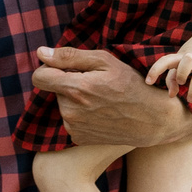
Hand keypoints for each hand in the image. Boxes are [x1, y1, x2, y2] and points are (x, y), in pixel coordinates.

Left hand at [31, 46, 191, 148]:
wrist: (152, 120)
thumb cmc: (132, 85)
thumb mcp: (105, 61)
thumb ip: (70, 56)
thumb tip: (41, 53)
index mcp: (75, 89)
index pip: (39, 77)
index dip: (49, 68)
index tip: (66, 68)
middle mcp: (70, 111)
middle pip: (55, 90)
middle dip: (69, 84)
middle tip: (96, 84)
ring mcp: (74, 127)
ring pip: (63, 105)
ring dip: (75, 100)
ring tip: (101, 99)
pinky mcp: (79, 138)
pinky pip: (71, 120)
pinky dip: (81, 114)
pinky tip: (101, 113)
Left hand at [147, 29, 191, 107]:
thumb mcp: (181, 59)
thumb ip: (173, 76)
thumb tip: (171, 95)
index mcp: (181, 54)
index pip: (166, 60)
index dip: (155, 70)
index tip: (148, 82)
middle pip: (186, 62)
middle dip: (181, 75)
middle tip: (181, 83)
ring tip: (191, 100)